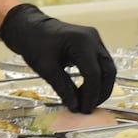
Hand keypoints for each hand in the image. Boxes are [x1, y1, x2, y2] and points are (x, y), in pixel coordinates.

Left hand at [0, 3, 116, 111]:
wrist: (30, 27)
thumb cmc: (34, 43)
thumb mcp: (45, 68)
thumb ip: (62, 87)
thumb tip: (75, 106)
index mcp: (81, 42)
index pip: (93, 74)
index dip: (90, 95)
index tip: (84, 109)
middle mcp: (93, 38)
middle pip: (107, 71)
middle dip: (100, 93)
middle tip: (87, 108)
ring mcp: (95, 39)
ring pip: (108, 68)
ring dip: (100, 87)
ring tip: (86, 101)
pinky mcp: (93, 43)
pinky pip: (101, 64)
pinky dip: (97, 79)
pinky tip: (86, 90)